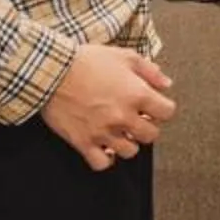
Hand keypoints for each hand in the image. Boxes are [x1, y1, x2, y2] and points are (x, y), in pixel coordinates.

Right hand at [43, 43, 176, 170]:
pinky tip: (103, 147)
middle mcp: (123, 116)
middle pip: (151, 135)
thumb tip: (166, 84)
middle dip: (146, 127)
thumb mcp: (123, 56)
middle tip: (135, 119)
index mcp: (136, 94)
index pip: (167, 112)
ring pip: (130, 152)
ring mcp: (103, 132)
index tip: (152, 106)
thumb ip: (149, 70)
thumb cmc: (86, 60)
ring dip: (127, 142)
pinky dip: (105, 159)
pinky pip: (102, 164)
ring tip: (119, 132)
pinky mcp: (83, 142)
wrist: (51, 71)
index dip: (161, 109)